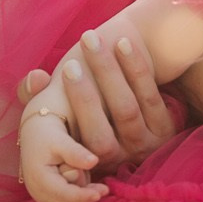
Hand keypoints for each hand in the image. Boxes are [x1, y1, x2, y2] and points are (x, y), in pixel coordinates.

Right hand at [18, 25, 175, 174]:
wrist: (132, 103)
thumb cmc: (86, 107)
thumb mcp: (60, 109)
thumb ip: (36, 95)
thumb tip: (34, 77)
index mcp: (90, 160)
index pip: (79, 144)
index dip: (72, 108)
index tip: (66, 70)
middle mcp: (119, 159)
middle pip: (99, 133)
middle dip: (84, 96)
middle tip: (71, 62)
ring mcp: (146, 145)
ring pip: (125, 110)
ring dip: (108, 74)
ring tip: (93, 41)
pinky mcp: (167, 128)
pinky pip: (149, 96)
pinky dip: (135, 69)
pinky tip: (124, 44)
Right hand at [18, 108, 105, 201]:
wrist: (36, 133)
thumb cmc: (49, 134)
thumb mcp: (62, 140)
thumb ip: (76, 153)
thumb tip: (94, 162)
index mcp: (39, 177)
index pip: (63, 193)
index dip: (82, 196)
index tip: (100, 193)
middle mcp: (36, 190)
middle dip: (85, 199)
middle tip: (104, 190)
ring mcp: (38, 195)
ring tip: (98, 191)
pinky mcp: (43, 196)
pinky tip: (88, 201)